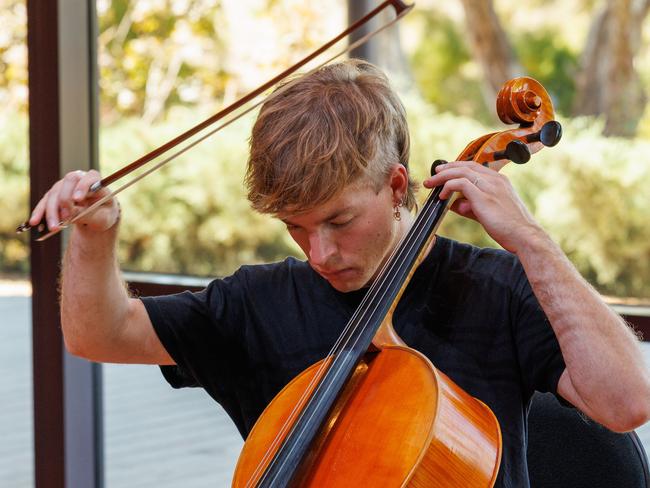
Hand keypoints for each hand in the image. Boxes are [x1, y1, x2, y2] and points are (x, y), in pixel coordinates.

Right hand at [28, 170, 119, 232]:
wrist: (98, 216)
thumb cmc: (103, 214)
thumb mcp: (102, 217)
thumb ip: (88, 214)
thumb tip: (70, 214)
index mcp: (95, 181)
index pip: (88, 178)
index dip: (82, 187)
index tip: (78, 199)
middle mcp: (78, 179)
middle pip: (67, 183)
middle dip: (64, 200)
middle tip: (66, 218)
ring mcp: (64, 186)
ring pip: (54, 194)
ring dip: (52, 211)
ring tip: (53, 227)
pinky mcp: (54, 195)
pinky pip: (44, 202)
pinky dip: (40, 212)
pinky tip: (35, 222)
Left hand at [424, 161, 542, 252]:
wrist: (525, 237)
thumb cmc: (509, 228)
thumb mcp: (487, 213)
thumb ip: (471, 207)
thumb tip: (454, 204)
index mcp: (499, 181)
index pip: (474, 167)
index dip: (456, 168)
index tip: (443, 173)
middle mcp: (495, 180)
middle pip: (465, 166)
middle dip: (446, 169)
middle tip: (432, 176)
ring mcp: (490, 186)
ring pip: (461, 172)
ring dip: (443, 177)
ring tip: (431, 184)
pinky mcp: (484, 196)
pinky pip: (460, 184)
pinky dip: (448, 187)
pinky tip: (442, 196)